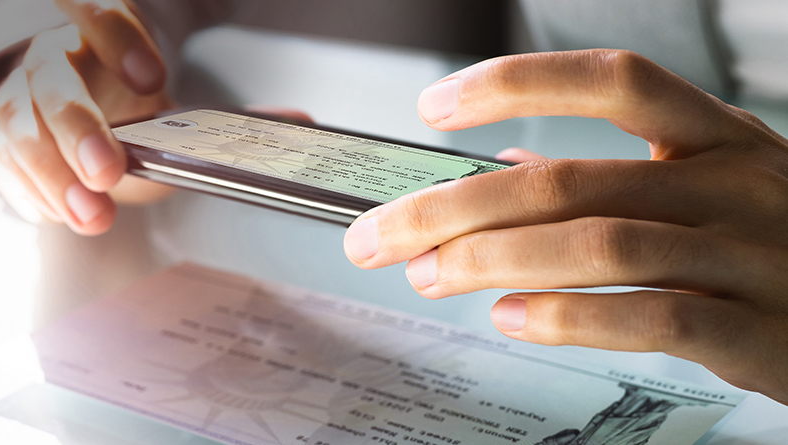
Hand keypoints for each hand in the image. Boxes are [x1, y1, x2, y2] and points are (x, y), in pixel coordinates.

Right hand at [0, 0, 174, 234]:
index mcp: (100, 33)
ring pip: (15, 120)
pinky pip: (0, 157)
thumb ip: (172, 136)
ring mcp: (19, 90)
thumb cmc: (141, 123)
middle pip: (50, 76)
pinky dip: (29, 191)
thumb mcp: (165, 122)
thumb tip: (183, 164)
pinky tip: (60, 216)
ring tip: (91, 217)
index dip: (119, 41)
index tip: (150, 78)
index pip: (100, 12)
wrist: (110, 142)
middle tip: (106, 174)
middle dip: (77, 127)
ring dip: (51, 175)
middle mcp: (53, 53)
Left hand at [343, 49, 787, 403]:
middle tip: (381, 234)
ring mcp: (749, 255)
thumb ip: (615, 173)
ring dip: (492, 262)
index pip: (611, 80)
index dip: (515, 82)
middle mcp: (731, 183)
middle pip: (567, 178)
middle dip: (454, 206)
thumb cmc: (779, 247)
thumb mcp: (713, 187)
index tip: (433, 106)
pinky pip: (649, 317)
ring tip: (428, 277)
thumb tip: (507, 161)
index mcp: (717, 137)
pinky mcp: (757, 330)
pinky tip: (510, 320)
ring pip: (596, 245)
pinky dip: (566, 318)